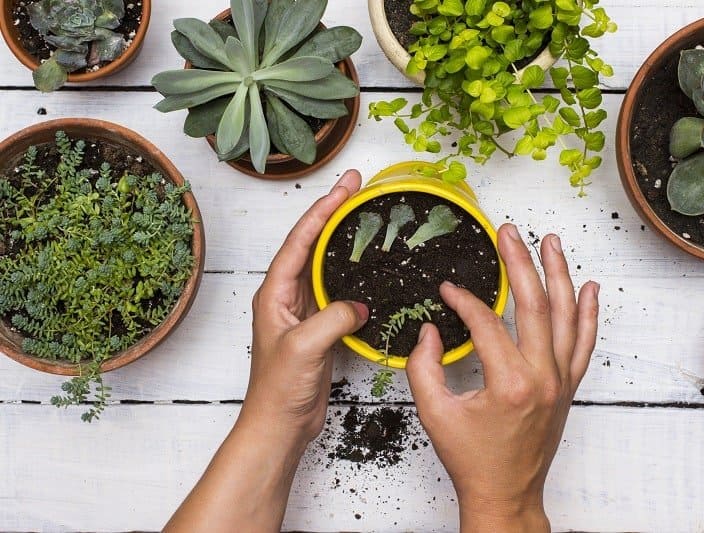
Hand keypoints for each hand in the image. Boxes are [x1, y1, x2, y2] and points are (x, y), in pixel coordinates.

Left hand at [166, 170, 370, 532]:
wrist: (280, 423)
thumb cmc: (278, 389)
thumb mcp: (303, 348)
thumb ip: (332, 319)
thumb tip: (359, 304)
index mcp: (274, 293)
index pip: (300, 240)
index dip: (323, 210)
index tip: (345, 188)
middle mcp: (286, 295)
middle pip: (312, 243)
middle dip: (334, 213)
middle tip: (357, 188)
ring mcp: (303, 310)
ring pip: (325, 263)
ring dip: (343, 238)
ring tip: (365, 216)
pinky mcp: (319, 326)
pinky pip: (337, 288)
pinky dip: (352, 270)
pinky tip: (368, 265)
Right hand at [406, 228, 599, 532]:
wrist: (505, 493)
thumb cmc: (473, 460)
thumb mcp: (434, 414)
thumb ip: (423, 368)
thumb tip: (429, 331)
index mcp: (509, 383)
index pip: (487, 323)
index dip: (465, 300)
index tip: (449, 289)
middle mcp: (543, 377)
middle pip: (535, 305)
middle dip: (520, 263)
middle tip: (509, 233)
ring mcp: (560, 380)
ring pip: (567, 316)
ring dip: (559, 275)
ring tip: (550, 243)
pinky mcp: (568, 386)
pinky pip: (584, 342)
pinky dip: (589, 313)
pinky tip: (588, 287)